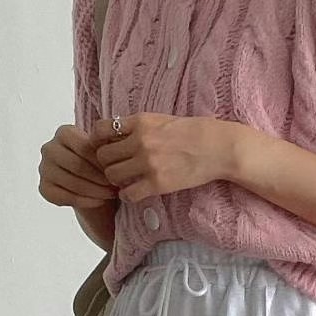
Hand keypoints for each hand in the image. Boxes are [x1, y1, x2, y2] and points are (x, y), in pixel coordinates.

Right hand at [38, 124, 117, 208]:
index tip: (117, 170)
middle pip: (77, 165)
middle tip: (116, 186)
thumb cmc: (99, 163)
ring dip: (95, 191)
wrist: (90, 184)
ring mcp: (44, 169)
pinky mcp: (44, 188)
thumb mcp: (104, 150)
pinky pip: (66, 197)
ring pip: (72, 182)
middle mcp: (49, 148)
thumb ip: (106, 146)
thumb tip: (114, 150)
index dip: (102, 161)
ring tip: (111, 194)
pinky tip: (100, 201)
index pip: (84, 147)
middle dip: (99, 178)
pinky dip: (85, 201)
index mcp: (63, 132)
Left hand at [91, 114, 240, 201]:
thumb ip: (139, 126)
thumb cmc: (193, 132)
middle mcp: (140, 141)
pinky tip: (135, 192)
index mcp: (140, 122)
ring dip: (116, 180)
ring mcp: (148, 163)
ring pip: (112, 175)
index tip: (105, 148)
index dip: (98, 142)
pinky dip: (127, 196)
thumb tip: (118, 133)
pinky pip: (128, 194)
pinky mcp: (157, 183)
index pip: (101, 130)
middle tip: (117, 168)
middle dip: (106, 164)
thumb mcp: (161, 119)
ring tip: (126, 181)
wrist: (217, 148)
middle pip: (103, 156)